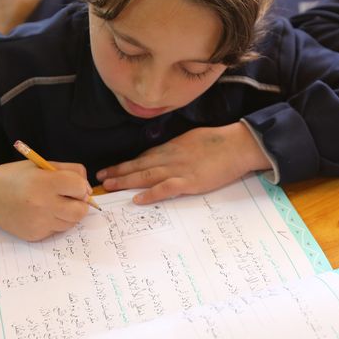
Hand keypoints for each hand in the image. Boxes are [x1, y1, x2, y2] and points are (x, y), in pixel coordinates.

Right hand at [0, 160, 91, 241]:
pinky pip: (57, 230)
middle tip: (69, 197)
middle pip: (80, 210)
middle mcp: (43, 204)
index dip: (81, 185)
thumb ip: (69, 171)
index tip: (74, 185)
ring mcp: (39, 223)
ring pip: (71, 222)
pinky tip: (41, 213)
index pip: (80, 188)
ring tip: (53, 204)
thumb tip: (88, 189)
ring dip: (68, 213)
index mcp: (45, 182)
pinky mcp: (35, 235)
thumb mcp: (41, 165)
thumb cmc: (16, 177)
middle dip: (80, 203)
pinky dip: (55, 222)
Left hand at [96, 123, 271, 203]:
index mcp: (171, 147)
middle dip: (118, 172)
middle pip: (139, 166)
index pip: (143, 157)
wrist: (237, 145)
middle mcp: (170, 157)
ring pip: (146, 176)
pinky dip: (150, 194)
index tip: (110, 170)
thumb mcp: (193, 139)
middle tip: (100, 179)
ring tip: (109, 187)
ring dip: (126, 182)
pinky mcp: (190, 182)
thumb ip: (178, 148)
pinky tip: (137, 199)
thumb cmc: (219, 141)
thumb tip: (166, 154)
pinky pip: (166, 188)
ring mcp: (179, 170)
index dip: (125, 164)